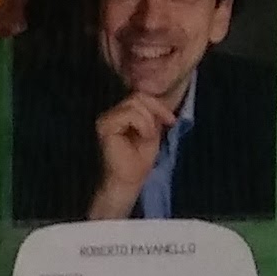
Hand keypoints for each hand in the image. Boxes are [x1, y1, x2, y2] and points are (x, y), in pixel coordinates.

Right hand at [87, 88, 170, 220]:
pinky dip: (142, 124)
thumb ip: (153, 113)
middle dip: (155, 111)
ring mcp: (105, 120)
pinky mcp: (105, 127)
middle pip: (137, 96)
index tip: (171, 120)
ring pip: (134, 103)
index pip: (140, 96)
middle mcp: (110, 114)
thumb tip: (160, 99)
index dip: (158, 105)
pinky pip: (130, 115)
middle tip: (160, 129)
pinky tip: (142, 137)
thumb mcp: (152, 130)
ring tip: (148, 136)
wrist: (130, 180)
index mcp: (120, 114)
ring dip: (148, 120)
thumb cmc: (140, 159)